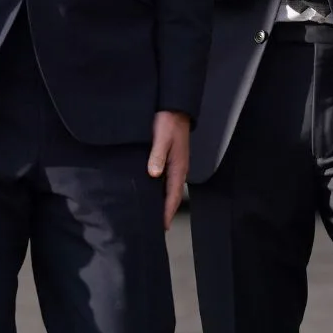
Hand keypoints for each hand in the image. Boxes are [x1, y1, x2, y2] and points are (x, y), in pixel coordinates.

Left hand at [147, 111, 189, 229]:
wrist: (175, 106)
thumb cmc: (169, 120)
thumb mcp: (162, 137)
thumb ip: (157, 156)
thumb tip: (154, 174)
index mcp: (179, 166)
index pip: (173, 196)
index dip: (167, 212)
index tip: (162, 227)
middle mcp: (179, 168)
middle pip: (172, 195)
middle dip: (165, 211)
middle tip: (156, 226)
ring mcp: (176, 163)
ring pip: (169, 188)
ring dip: (163, 201)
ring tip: (153, 213)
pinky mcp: (171, 158)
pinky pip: (166, 179)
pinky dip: (161, 189)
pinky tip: (153, 191)